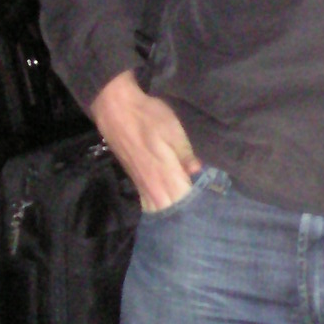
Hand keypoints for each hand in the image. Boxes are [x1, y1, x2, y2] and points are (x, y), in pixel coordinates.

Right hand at [92, 70, 202, 210]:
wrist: (116, 110)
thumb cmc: (148, 117)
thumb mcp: (173, 129)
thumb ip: (185, 153)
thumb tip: (197, 170)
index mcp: (165, 173)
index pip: (183, 201)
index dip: (196, 206)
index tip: (208, 204)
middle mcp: (152, 184)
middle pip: (170, 211)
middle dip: (184, 213)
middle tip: (199, 209)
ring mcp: (141, 184)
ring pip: (156, 210)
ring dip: (170, 212)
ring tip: (185, 211)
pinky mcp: (134, 180)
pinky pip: (146, 203)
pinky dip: (157, 208)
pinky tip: (166, 204)